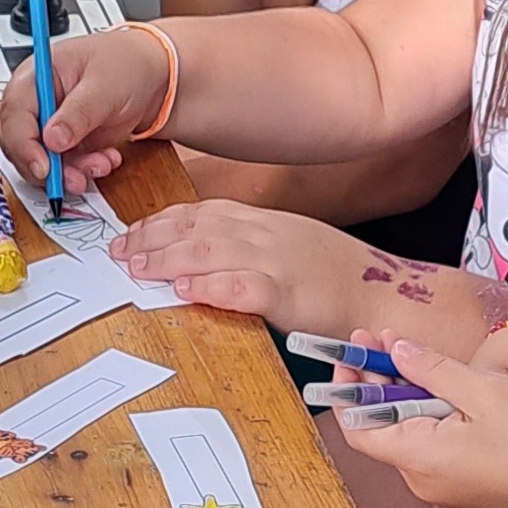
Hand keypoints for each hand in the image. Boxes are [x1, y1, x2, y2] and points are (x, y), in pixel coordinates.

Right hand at [0, 21, 171, 189]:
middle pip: (19, 144)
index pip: (14, 114)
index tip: (43, 167)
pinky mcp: (65, 144)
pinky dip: (82, 171)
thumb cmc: (126, 64)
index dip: (23, 145)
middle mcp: (36, 102)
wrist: (152, 77)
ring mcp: (49, 125)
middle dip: (46, 167)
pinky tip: (105, 160)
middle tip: (73, 178)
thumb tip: (52, 139)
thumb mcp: (105, 84)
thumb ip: (78, 112)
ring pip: (40, 161)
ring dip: (68, 172)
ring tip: (100, 164)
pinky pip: (62, 167)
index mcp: (35, 76)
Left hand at [115, 200, 352, 329]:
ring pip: (211, 250)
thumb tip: (204, 252)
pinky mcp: (288, 293)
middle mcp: (267, 233)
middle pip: (198, 226)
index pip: (202, 212)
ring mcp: (278, 260)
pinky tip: (186, 289)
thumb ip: (250, 244)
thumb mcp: (291, 245)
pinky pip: (243, 286)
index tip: (131, 233)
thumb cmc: (340, 276)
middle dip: (152, 238)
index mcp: (265, 221)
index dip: (161, 221)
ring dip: (169, 258)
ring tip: (137, 268)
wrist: (387, 294)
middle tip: (119, 252)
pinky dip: (211, 286)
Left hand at [332, 326, 507, 507]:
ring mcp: (442, 483)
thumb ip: (433, 370)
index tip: (353, 350)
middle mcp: (422, 478)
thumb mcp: (484, 391)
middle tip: (382, 336)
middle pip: (383, 424)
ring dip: (407, 389)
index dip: (349, 387)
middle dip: (380, 378)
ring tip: (407, 348)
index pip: (358, 426)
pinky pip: (433, 441)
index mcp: (419, 457)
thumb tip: (397, 352)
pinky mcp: (461, 482)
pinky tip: (440, 382)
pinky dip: (430, 410)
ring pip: (409, 430)